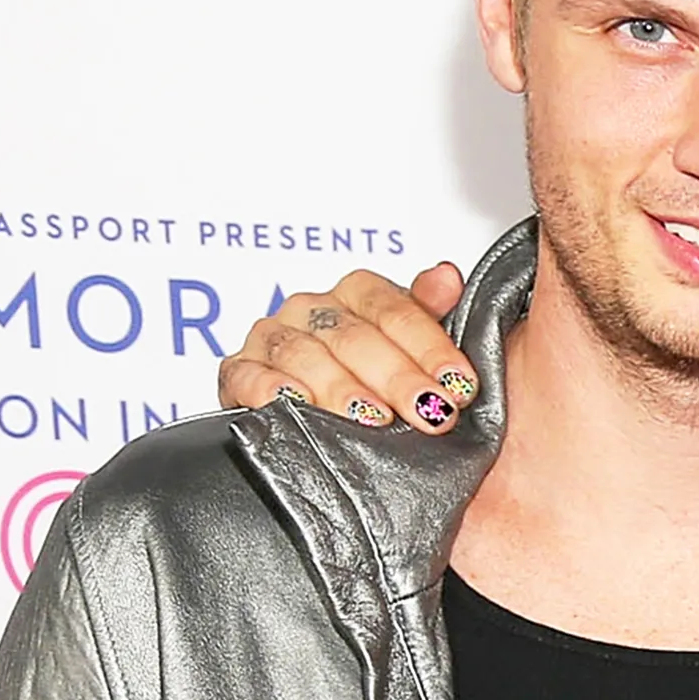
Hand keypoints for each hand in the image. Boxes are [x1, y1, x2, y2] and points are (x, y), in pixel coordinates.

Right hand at [217, 263, 471, 430]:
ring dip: (341, 388)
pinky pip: (250, 377)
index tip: (459, 384)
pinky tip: (297, 407)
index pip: (395, 310)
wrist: (319, 423)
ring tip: (372, 419)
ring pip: (307, 356)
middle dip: (397, 377)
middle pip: (355, 336)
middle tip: (430, 412)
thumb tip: (446, 276)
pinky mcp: (239, 372)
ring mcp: (274, 338)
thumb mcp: (409, 349)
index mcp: (357, 295)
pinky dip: (271, 390)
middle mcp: (313, 309)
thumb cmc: (372, 384)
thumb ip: (427, 314)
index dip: (430, 347)